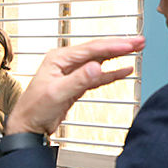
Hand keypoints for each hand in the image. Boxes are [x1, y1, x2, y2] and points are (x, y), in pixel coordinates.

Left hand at [8, 36, 144, 135]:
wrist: (28, 126)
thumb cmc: (34, 109)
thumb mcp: (57, 93)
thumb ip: (78, 80)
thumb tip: (97, 67)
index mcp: (58, 59)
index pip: (91, 49)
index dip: (113, 46)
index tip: (130, 44)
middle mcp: (65, 63)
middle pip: (97, 51)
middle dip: (119, 46)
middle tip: (139, 42)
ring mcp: (71, 73)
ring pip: (99, 61)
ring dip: (118, 57)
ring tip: (136, 50)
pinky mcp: (76, 85)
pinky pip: (98, 76)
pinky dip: (111, 73)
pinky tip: (124, 70)